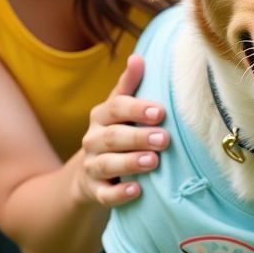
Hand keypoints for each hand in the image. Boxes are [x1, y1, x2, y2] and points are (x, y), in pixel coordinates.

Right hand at [78, 55, 168, 207]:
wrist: (89, 174)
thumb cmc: (115, 133)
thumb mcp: (119, 109)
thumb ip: (129, 86)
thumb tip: (138, 57)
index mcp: (101, 116)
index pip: (115, 108)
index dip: (136, 109)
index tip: (160, 111)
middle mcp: (92, 140)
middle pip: (113, 137)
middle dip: (138, 137)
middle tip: (164, 138)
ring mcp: (92, 167)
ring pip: (107, 164)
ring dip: (130, 162)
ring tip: (153, 162)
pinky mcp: (94, 191)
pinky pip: (104, 194)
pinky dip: (119, 194)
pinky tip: (137, 190)